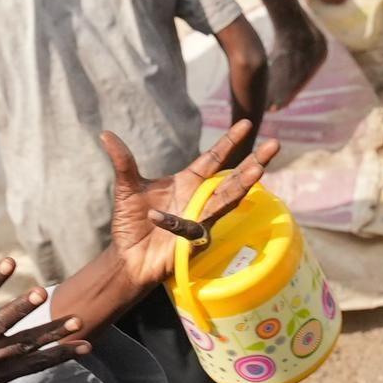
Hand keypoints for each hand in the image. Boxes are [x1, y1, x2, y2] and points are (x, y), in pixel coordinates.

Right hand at [0, 238, 93, 382]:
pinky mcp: (2, 376)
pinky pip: (36, 366)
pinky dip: (60, 356)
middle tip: (42, 292)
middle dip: (22, 308)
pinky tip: (84, 346)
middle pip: (2, 323)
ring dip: (52, 334)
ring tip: (77, 320)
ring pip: (25, 346)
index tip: (10, 261)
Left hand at [104, 120, 281, 290]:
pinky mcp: (193, 241)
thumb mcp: (126, 189)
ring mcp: (200, 219)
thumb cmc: (130, 224)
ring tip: (259, 171)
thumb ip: (123, 163)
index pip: (214, 159)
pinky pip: (190, 228)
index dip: (230, 142)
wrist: (126, 258)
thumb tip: (106, 135)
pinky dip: (172, 222)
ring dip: (242, 186)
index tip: (246, 124)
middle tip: (276, 145)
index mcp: (187, 182)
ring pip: (227, 201)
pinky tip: (155, 218)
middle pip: (232, 178)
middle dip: (254, 161)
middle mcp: (199, 199)